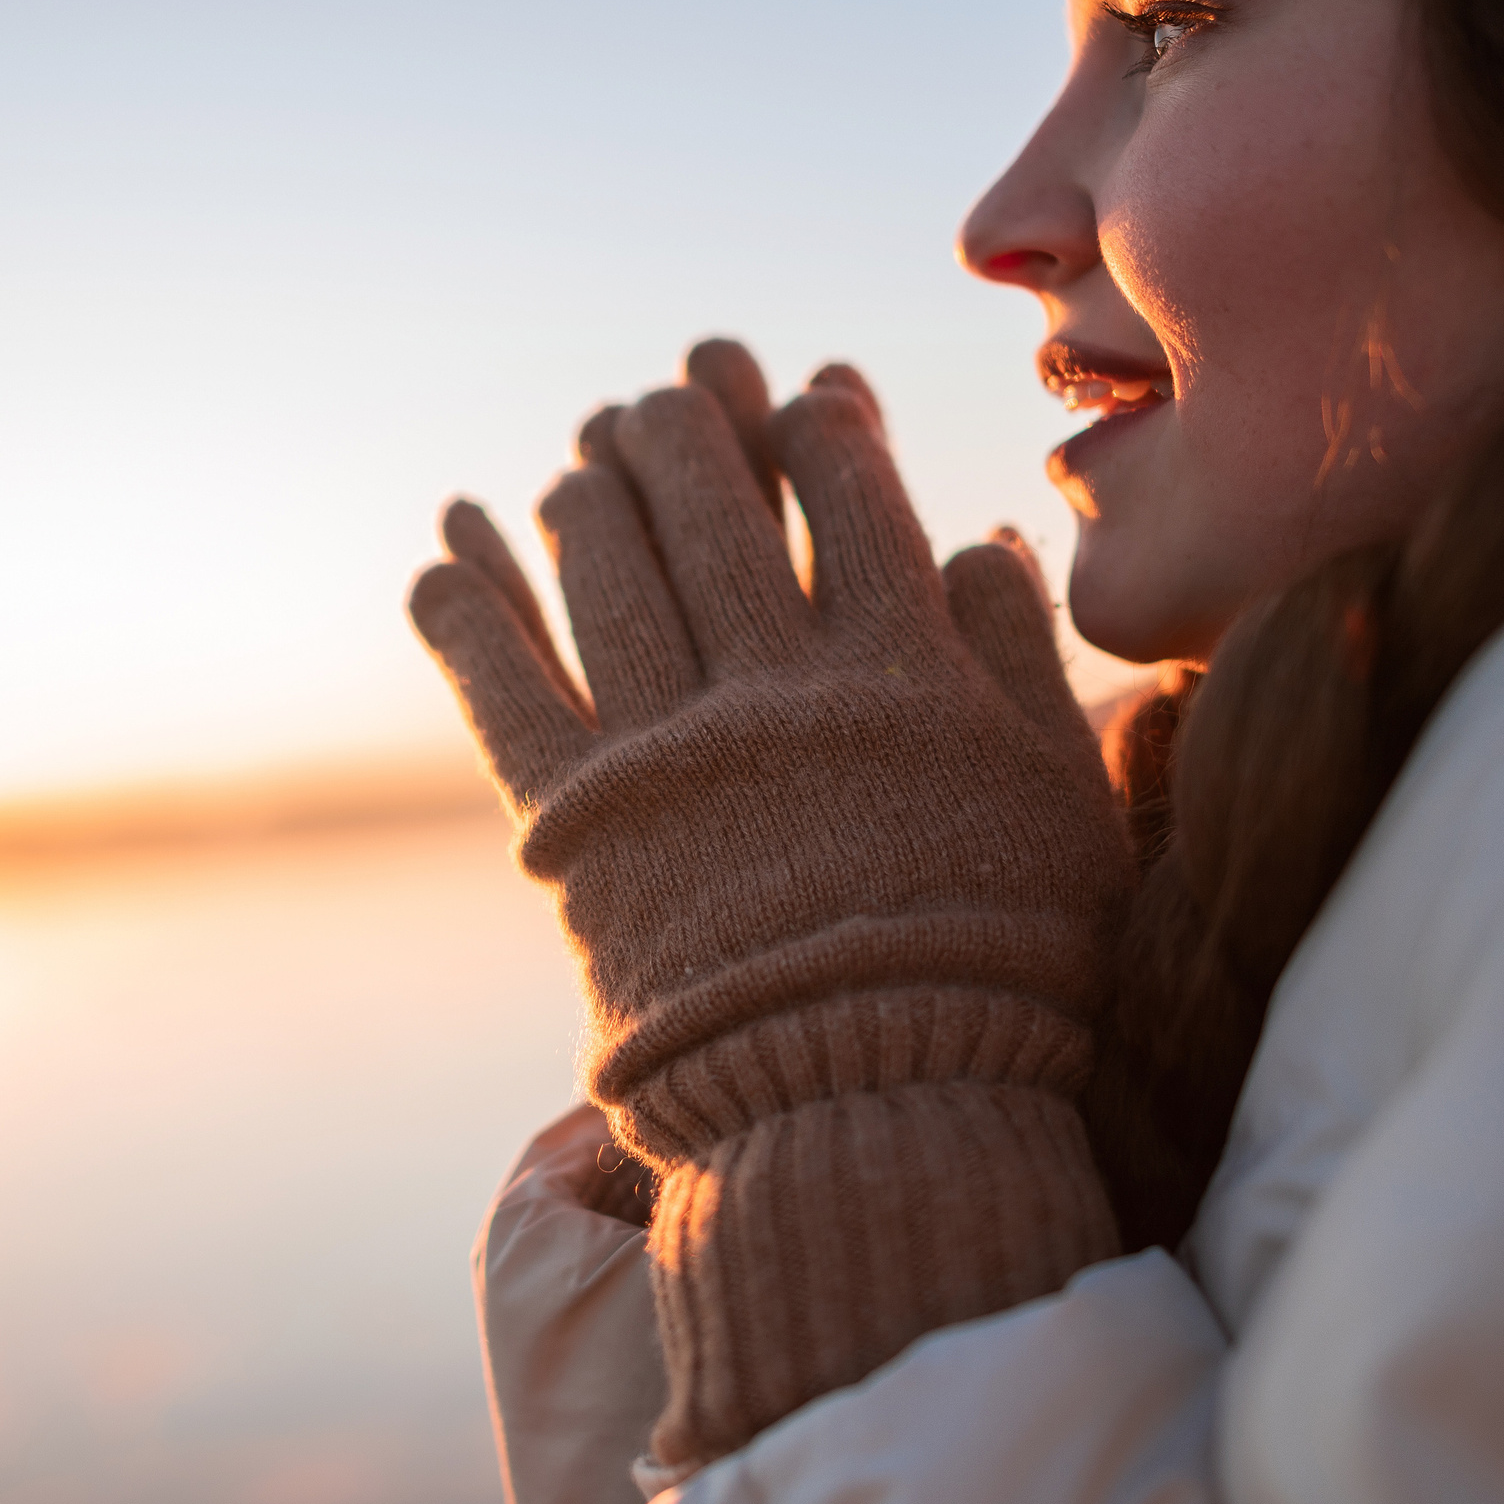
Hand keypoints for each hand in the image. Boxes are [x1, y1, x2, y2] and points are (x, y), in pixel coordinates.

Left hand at [411, 341, 1131, 1472]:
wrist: (876, 1118)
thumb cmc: (1000, 971)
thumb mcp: (1056, 807)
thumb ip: (1020, 662)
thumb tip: (984, 530)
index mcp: (897, 675)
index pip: (847, 496)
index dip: (820, 427)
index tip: (806, 390)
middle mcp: (773, 691)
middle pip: (711, 509)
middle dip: (691, 425)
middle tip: (672, 385)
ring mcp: (665, 753)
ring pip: (608, 570)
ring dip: (591, 491)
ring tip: (588, 451)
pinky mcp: (573, 824)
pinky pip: (504, 685)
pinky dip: (468, 606)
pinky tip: (447, 538)